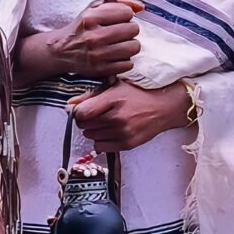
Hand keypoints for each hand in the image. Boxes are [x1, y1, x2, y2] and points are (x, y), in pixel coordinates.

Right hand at [22, 0, 141, 82]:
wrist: (62, 51)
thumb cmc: (82, 28)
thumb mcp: (93, 8)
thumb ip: (118, 2)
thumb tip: (141, 7)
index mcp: (90, 18)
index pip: (126, 12)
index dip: (125, 14)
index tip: (118, 18)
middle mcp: (94, 37)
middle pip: (133, 29)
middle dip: (128, 29)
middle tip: (119, 32)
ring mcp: (98, 55)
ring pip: (133, 47)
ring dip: (129, 45)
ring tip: (118, 44)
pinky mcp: (102, 70)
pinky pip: (128, 64)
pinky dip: (124, 60)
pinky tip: (114, 56)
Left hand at [69, 79, 193, 153]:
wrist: (164, 108)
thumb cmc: (138, 94)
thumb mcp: (115, 87)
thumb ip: (90, 95)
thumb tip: (69, 104)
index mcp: (113, 99)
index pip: (81, 113)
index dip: (77, 112)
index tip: (83, 109)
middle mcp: (117, 117)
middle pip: (84, 125)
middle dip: (85, 120)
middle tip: (96, 115)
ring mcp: (123, 132)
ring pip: (90, 136)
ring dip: (93, 130)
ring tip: (105, 122)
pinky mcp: (127, 144)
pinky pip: (100, 146)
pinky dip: (101, 140)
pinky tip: (110, 132)